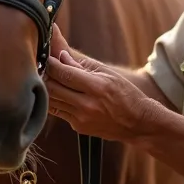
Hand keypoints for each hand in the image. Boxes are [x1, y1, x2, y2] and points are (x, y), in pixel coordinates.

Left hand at [44, 39, 160, 141]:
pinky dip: (56, 101)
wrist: (138, 123)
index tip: (47, 56)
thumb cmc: (125, 94)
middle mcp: (87, 104)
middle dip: (45, 75)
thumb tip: (61, 56)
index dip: (51, 63)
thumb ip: (82, 65)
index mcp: (97, 86)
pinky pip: (58, 111)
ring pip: (51, 101)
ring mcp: (81, 118)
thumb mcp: (108, 74)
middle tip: (45, 66)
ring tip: (49, 78)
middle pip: (52, 87)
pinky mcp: (78, 127)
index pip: (63, 73)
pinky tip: (61, 93)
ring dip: (47, 88)